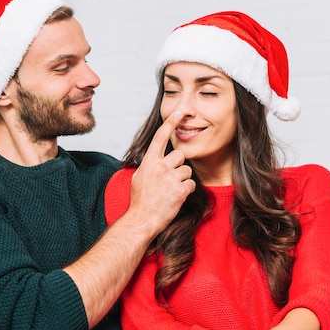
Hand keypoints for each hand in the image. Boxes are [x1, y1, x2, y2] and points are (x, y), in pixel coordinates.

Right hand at [128, 110, 194, 231]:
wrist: (142, 219)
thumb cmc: (140, 200)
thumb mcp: (139, 177)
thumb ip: (149, 164)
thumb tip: (156, 157)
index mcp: (149, 162)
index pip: (161, 137)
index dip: (171, 122)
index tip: (180, 111)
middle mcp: (160, 167)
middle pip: (180, 155)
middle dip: (178, 165)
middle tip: (169, 178)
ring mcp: (170, 178)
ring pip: (187, 170)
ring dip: (182, 179)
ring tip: (171, 190)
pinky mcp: (180, 190)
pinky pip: (191, 184)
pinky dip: (186, 191)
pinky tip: (175, 197)